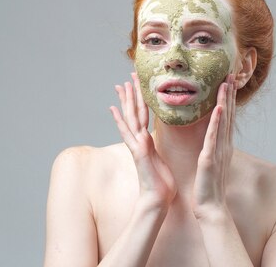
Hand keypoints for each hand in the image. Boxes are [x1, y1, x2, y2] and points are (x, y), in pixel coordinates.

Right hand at [110, 72, 176, 208]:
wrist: (157, 200)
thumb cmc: (162, 184)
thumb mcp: (161, 161)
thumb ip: (155, 149)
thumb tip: (154, 142)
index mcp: (147, 142)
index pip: (143, 116)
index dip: (140, 100)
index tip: (137, 85)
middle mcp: (139, 141)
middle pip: (134, 112)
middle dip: (131, 94)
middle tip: (128, 75)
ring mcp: (136, 146)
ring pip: (130, 118)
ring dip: (126, 101)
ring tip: (121, 84)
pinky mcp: (137, 151)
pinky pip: (129, 132)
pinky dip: (120, 121)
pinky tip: (114, 110)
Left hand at [192, 74, 236, 218]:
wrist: (210, 207)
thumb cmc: (209, 186)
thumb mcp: (211, 161)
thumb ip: (213, 146)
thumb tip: (212, 135)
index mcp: (223, 144)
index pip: (227, 116)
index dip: (228, 97)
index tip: (228, 80)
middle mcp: (224, 145)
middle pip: (228, 114)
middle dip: (229, 93)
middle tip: (231, 72)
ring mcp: (219, 151)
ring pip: (223, 121)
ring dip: (225, 101)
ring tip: (226, 83)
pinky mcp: (211, 158)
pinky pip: (213, 137)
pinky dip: (216, 122)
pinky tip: (219, 108)